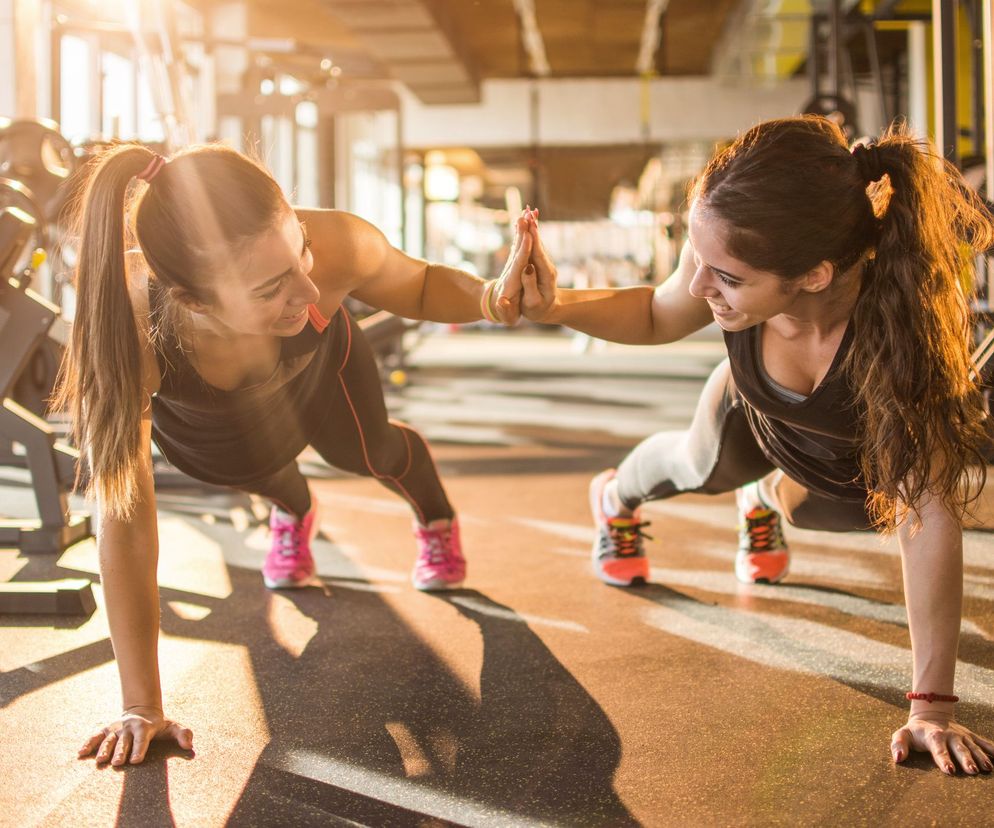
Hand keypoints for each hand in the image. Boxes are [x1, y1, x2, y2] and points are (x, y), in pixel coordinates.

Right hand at [79, 705, 193, 765]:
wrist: (142, 710)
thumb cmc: (159, 724)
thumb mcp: (172, 727)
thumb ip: (183, 734)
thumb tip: (190, 746)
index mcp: (145, 727)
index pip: (142, 739)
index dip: (139, 749)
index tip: (136, 760)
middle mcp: (129, 727)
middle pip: (124, 741)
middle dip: (121, 751)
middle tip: (118, 763)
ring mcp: (116, 729)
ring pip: (109, 739)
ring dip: (104, 749)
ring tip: (100, 761)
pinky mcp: (106, 730)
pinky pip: (96, 736)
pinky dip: (88, 743)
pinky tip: (80, 753)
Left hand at [487, 213, 533, 324]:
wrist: (493, 305)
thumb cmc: (504, 312)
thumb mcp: (506, 315)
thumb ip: (504, 310)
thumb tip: (502, 302)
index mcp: (512, 282)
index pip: (519, 264)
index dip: (523, 251)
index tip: (528, 238)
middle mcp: (511, 270)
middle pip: (518, 250)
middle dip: (522, 233)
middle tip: (525, 216)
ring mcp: (512, 264)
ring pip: (518, 243)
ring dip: (522, 228)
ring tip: (526, 211)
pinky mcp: (515, 261)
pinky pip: (520, 243)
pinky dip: (523, 231)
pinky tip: (525, 218)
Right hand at [520, 208, 557, 321]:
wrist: (549, 310)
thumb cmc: (538, 309)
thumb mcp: (533, 302)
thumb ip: (530, 285)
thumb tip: (527, 267)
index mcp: (546, 275)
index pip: (538, 254)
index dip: (534, 240)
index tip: (529, 226)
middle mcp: (547, 265)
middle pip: (539, 244)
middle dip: (533, 227)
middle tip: (527, 211)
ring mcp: (544, 262)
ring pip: (537, 242)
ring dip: (532, 226)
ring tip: (527, 210)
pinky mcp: (539, 261)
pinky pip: (534, 245)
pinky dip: (531, 232)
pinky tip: (528, 220)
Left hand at [892, 712, 993, 774]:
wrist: (931, 714)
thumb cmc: (915, 731)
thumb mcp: (902, 734)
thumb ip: (898, 745)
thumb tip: (898, 758)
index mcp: (933, 736)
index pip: (938, 749)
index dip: (943, 759)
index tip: (950, 770)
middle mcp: (950, 735)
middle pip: (958, 748)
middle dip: (965, 759)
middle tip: (972, 771)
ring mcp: (962, 735)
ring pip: (973, 747)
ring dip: (981, 757)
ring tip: (988, 768)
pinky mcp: (970, 736)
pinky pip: (983, 742)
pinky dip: (992, 749)